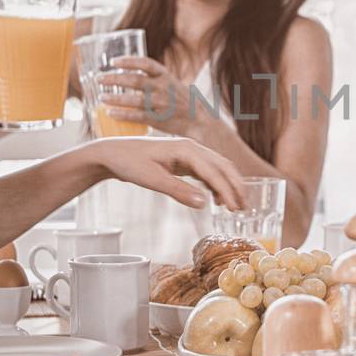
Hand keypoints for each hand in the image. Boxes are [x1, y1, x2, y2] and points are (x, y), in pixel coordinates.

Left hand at [88, 136, 245, 210]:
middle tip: (243, 208)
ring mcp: (188, 153)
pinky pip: (207, 171)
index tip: (235, 208)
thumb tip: (203, 203)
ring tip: (235, 206)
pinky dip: (216, 184)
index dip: (227, 190)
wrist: (112, 153)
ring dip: (228, 185)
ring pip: (217, 168)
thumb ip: (178, 191)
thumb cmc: (129, 163)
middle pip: (223, 166)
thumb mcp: (152, 179)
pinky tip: (218, 199)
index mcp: (186, 148)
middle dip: (235, 186)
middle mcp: (191, 147)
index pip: (214, 171)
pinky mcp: (183, 160)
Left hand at [94, 56, 208, 136]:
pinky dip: (122, 114)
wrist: (199, 120)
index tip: (114, 61)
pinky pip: (137, 116)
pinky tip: (110, 113)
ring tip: (102, 97)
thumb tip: (128, 75)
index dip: (129, 61)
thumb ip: (154, 79)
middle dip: (114, 79)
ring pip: (133, 99)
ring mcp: (161, 104)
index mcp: (166, 76)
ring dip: (115, 98)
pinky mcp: (158, 119)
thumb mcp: (172, 83)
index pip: (146, 63)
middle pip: (135, 80)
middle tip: (99, 79)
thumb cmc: (182, 101)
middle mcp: (163, 88)